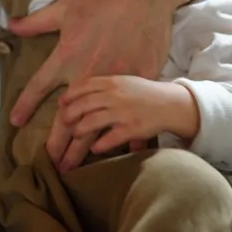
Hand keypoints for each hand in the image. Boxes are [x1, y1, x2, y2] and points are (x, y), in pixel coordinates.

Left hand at [7, 0, 176, 169]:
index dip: (24, 106)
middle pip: (65, 119)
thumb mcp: (65, 7)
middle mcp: (86, 74)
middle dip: (56, 145)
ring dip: (80, 150)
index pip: (38, 87)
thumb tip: (12, 25)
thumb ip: (36, 22)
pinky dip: (119, 138)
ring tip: (72, 168)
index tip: (15, 123)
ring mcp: (113, 81)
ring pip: (93, 125)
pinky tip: (113, 156)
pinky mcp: (137, 81)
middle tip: (48, 164)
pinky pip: (126, 115)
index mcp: (66, 57)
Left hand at [58, 76, 198, 162]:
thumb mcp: (123, 82)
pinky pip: (110, 138)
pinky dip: (99, 145)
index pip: (84, 86)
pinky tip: (95, 149)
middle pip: (84, 104)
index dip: (70, 95)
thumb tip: (75, 91)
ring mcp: (123, 112)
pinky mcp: (132, 128)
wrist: (170, 104)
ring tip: (77, 135)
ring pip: (92, 121)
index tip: (61, 102)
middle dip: (69, 114)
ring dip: (80, 130)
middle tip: (63, 122)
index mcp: (112, 82)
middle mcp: (116, 96)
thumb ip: (102, 86)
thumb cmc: (143, 93)